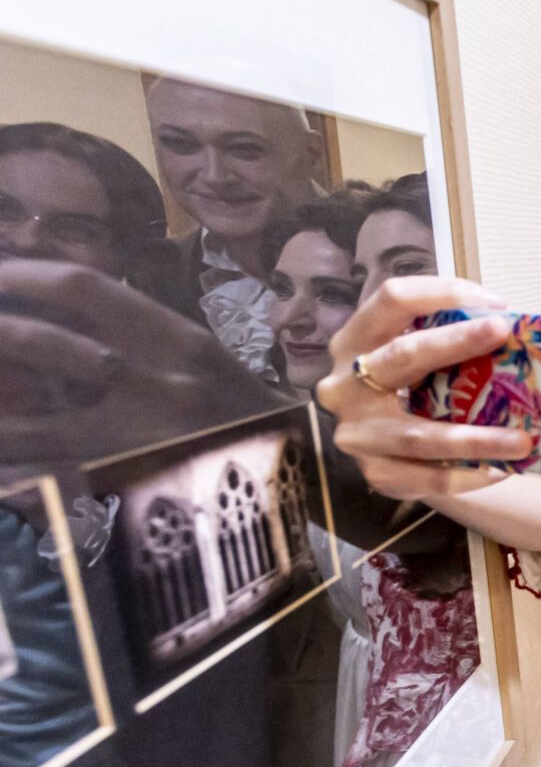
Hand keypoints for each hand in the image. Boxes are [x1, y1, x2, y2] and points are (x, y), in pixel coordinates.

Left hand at [0, 258, 277, 465]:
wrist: (288, 474)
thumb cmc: (236, 408)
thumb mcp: (196, 353)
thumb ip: (135, 329)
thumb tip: (52, 308)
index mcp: (178, 341)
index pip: (84, 288)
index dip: (23, 276)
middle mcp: (159, 384)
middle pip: (47, 345)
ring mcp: (142, 441)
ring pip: (32, 424)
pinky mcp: (127, 490)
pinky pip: (50, 480)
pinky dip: (12, 468)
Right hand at [316, 275, 533, 500]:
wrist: (385, 450)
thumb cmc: (412, 386)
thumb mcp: (419, 356)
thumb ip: (449, 339)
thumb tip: (521, 328)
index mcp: (355, 340)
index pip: (391, 299)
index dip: (441, 292)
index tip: (496, 304)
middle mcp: (344, 384)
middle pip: (401, 356)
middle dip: (455, 342)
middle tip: (503, 332)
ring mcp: (356, 433)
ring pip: (419, 434)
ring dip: (476, 438)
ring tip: (523, 440)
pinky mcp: (375, 474)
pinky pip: (428, 478)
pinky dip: (469, 475)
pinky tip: (502, 470)